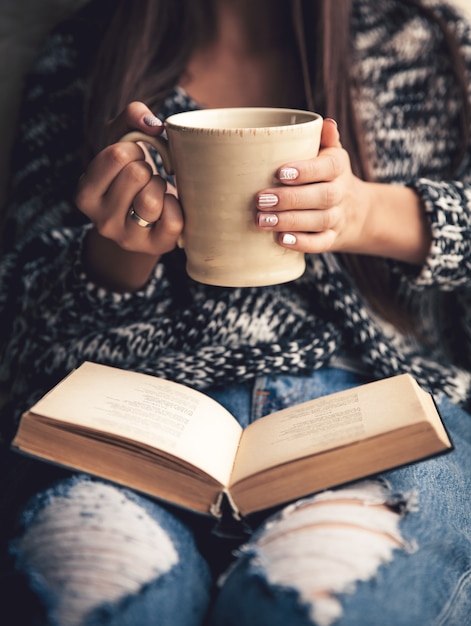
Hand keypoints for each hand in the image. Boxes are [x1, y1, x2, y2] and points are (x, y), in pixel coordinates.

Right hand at [75, 102, 183, 290]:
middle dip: (147, 168)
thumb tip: (154, 125)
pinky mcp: (155, 247)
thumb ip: (131, 116)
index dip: (133, 149)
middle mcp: (102, 221)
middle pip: (136, 174)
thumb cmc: (131, 174)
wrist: (145, 219)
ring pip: (152, 199)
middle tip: (146, 177)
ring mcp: (128, 239)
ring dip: (161, 186)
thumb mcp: (123, 141)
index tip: (133, 159)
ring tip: (155, 191)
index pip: (115, 155)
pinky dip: (177, 206)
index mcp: (85, 194)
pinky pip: (173, 220)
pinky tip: (169, 207)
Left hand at [255, 119, 430, 264]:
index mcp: (338, 167)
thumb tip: (325, 123)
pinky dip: (302, 243)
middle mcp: (340, 193)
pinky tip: (281, 239)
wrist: (354, 210)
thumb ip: (324, 140)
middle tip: (260, 200)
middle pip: (322, 197)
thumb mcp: (330, 154)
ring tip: (262, 221)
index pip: (328, 168)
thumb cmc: (327, 175)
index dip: (306, 171)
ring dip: (289, 221)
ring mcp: (337, 218)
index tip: (280, 172)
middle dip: (290, 199)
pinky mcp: (332, 239)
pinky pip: (321, 243)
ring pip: (318, 221)